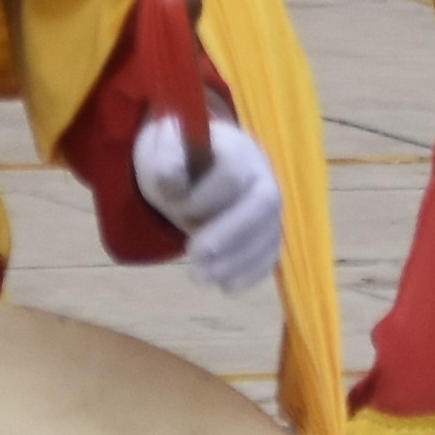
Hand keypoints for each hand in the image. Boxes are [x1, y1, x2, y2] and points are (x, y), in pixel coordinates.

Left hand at [137, 108, 291, 290]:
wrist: (196, 165)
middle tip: (193, 258)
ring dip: (237, 261)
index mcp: (237, 148)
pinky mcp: (269, 231)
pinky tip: (226, 287)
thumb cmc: (179, 158)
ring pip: (270, 233)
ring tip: (200, 278)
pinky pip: (271, 253)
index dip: (204, 196)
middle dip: (231, 235)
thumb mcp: (163, 151)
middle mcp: (263, 174)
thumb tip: (169, 176)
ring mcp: (270, 206)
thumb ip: (166, 159)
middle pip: (264, 203)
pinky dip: (252, 273)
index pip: (232, 173)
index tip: (175, 208)